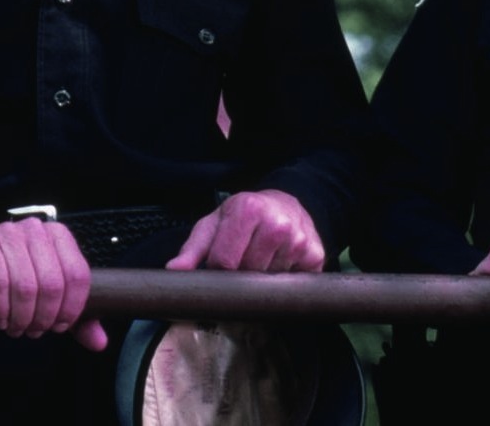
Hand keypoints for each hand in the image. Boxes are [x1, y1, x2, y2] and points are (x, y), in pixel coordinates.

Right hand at [0, 218, 107, 351]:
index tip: (59, 327)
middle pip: (52, 283)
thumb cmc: (18, 277)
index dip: (71, 308)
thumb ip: (78, 319)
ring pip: (25, 285)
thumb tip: (99, 343)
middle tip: (34, 332)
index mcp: (58, 235)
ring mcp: (8, 230)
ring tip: (17, 329)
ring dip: (22, 318)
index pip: (77, 275)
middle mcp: (36, 227)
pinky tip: (1, 320)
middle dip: (44, 317)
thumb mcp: (51, 296)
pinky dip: (2, 309)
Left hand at [167, 189, 324, 273]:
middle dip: (240, 273)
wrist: (286, 205)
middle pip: (247, 274)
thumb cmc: (244, 216)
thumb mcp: (214, 224)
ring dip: (261, 278)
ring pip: (268, 282)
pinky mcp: (315, 256)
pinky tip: (278, 263)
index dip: (218, 268)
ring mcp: (299, 241)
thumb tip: (174, 271)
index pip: (224, 261)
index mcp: (248, 209)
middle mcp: (277, 224)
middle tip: (243, 258)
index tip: (220, 261)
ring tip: (261, 258)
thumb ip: (193, 249)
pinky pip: (290, 284)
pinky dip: (281, 280)